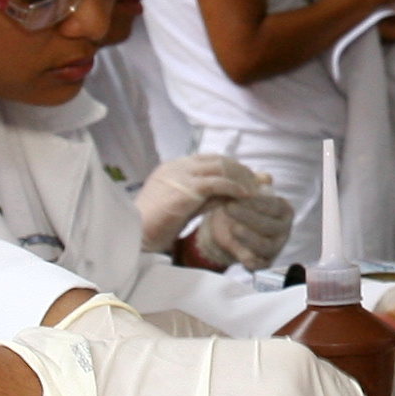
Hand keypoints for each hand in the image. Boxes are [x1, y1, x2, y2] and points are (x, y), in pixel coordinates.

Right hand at [136, 153, 280, 257]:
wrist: (136, 236)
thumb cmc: (157, 225)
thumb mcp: (186, 206)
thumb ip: (206, 197)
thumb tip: (232, 194)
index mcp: (174, 167)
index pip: (210, 159)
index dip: (233, 168)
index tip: (249, 179)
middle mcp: (177, 167)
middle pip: (219, 160)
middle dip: (242, 171)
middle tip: (259, 183)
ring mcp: (180, 176)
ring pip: (221, 168)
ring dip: (242, 178)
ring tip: (255, 191)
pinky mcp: (185, 190)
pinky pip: (217, 183)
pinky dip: (235, 188)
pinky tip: (246, 196)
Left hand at [196, 182, 293, 269]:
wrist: (224, 228)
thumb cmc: (239, 206)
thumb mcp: (244, 193)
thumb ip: (253, 184)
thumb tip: (265, 177)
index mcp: (284, 210)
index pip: (273, 205)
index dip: (256, 201)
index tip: (239, 195)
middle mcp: (283, 230)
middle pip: (270, 226)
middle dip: (249, 217)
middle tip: (230, 207)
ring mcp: (275, 248)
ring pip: (265, 245)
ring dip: (249, 237)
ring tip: (233, 228)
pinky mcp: (264, 263)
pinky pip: (259, 264)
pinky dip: (249, 259)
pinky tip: (237, 251)